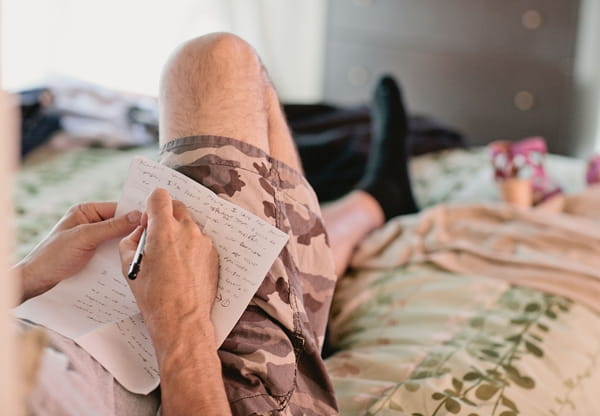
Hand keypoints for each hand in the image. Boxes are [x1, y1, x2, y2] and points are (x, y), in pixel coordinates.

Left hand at [17, 202, 140, 301]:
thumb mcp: (84, 237)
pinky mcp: (94, 255)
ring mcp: (93, 239)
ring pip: (118, 240)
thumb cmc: (52, 255)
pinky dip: (121, 256)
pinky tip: (130, 261)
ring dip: (128, 246)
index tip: (152, 219)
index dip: (134, 214)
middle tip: (153, 237)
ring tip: (144, 250)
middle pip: (120, 224)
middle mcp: (91, 223)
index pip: (117, 208)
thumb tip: (137, 216)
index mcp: (86, 211)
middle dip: (133, 231)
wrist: (37, 280)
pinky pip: (113, 252)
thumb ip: (111, 226)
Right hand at [118, 189, 218, 342]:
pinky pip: (200, 242)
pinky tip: (183, 268)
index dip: (151, 206)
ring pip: (189, 226)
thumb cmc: (153, 296)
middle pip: (177, 207)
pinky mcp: (213, 254)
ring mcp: (203, 242)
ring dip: (179, 234)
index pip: (160, 196)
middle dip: (166, 217)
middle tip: (157, 237)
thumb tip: (139, 233)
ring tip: (170, 259)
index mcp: (164, 229)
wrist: (182, 319)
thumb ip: (130, 241)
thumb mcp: (129, 267)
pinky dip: (191, 248)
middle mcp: (187, 230)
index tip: (148, 221)